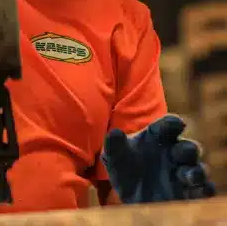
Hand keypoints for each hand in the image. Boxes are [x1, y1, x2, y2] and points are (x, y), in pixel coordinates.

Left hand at [101, 114, 215, 203]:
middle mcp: (173, 152)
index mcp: (158, 136)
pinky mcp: (190, 192)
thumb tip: (115, 132)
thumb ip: (113, 144)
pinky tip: (197, 190)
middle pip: (189, 147)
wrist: (129, 195)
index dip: (174, 123)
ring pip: (199, 168)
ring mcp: (183, 172)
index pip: (169, 124)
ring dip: (196, 172)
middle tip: (180, 154)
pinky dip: (204, 189)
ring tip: (186, 177)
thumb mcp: (113, 156)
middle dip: (188, 149)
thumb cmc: (123, 168)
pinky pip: (205, 189)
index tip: (178, 123)